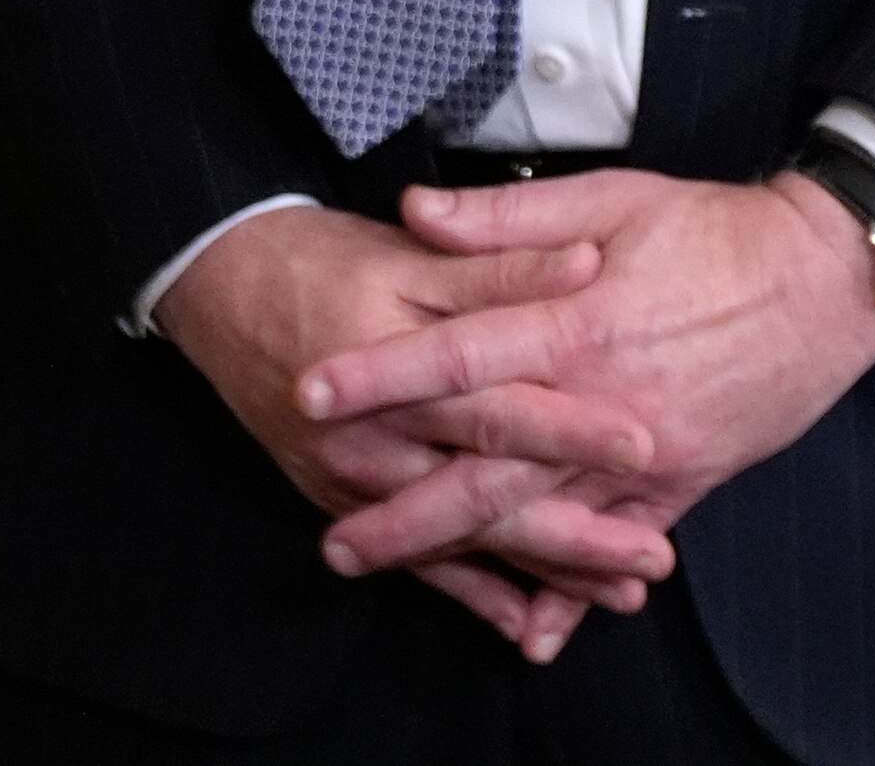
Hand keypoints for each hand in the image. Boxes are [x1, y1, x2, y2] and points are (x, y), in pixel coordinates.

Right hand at [149, 204, 665, 656]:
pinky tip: (527, 621)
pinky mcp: (345, 503)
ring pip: (464, 540)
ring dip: (543, 571)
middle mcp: (378, 437)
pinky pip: (416, 561)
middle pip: (489, 495)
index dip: (570, 429)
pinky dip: (473, 594)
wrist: (221, 290)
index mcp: (400, 365)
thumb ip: (499, 264)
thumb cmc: (325, 262)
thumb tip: (585, 263)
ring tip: (620, 593)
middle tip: (653, 557)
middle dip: (576, 533)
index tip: (644, 447)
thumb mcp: (411, 252)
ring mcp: (357, 481)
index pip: (499, 403)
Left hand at [292, 170, 874, 590]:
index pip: (458, 354)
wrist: (830, 277)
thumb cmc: (718, 229)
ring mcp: (646, 452)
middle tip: (333, 539)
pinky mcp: (684, 481)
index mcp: (578, 322)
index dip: (382, 376)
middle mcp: (604, 402)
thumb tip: (416, 211)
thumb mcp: (614, 196)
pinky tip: (532, 631)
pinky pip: (619, 545)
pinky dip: (576, 594)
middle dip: (403, 509)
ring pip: (542, 517)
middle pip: (487, 467)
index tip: (313, 393)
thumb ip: (509, 216)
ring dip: (465, 555)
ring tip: (401, 575)